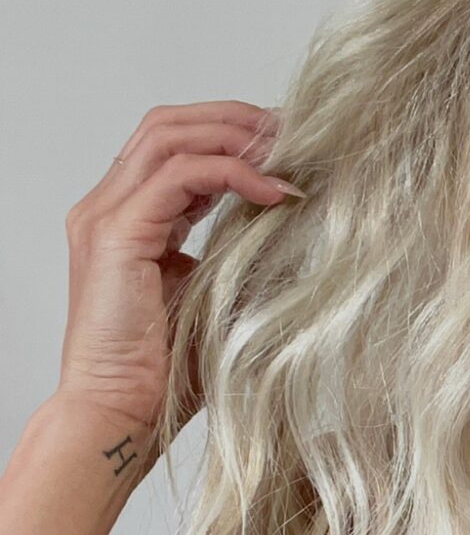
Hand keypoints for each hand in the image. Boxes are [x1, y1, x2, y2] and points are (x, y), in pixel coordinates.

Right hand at [57, 101, 295, 449]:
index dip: (235, 134)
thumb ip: (239, 250)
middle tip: (299, 134)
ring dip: (237, 136)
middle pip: (170, 124)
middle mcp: (109, 207)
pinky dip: (232, 172)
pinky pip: (179, 176)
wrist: (123, 414)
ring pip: (170, 135)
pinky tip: (274, 192)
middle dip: (238, 120)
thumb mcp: (217, 293)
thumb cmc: (165, 372)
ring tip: (290, 154)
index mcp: (130, 218)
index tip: (293, 145)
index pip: (178, 145)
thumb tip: (295, 217)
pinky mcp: (115, 235)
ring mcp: (105, 216)